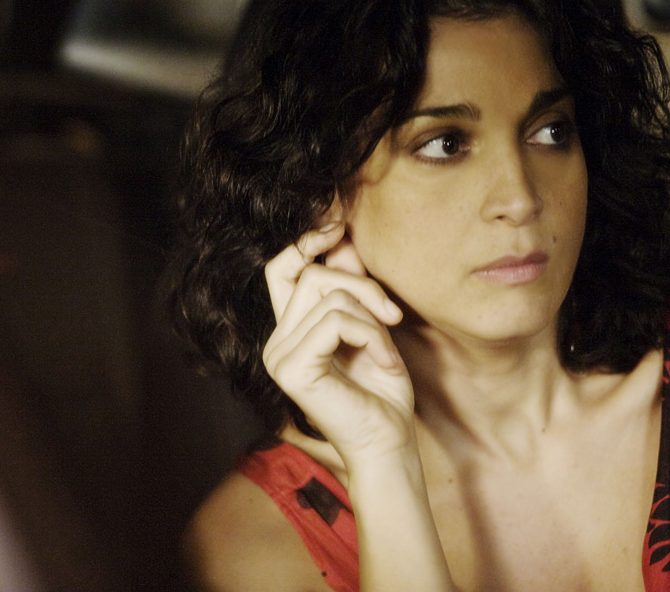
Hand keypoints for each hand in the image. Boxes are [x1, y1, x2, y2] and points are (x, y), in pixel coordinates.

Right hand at [262, 222, 414, 464]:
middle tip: (393, 316)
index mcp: (290, 331)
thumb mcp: (372, 326)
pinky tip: (384, 362)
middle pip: (312, 275)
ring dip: (373, 319)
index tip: (338, 226)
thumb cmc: (382, 392)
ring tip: (387, 351)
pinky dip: (372, 336)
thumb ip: (353, 286)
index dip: (306, 241)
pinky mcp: (291, 369)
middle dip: (364, 286)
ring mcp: (279, 356)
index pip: (282, 270)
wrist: (388, 443)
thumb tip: (343, 238)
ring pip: (330, 296)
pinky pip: (337, 321)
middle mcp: (276, 341)